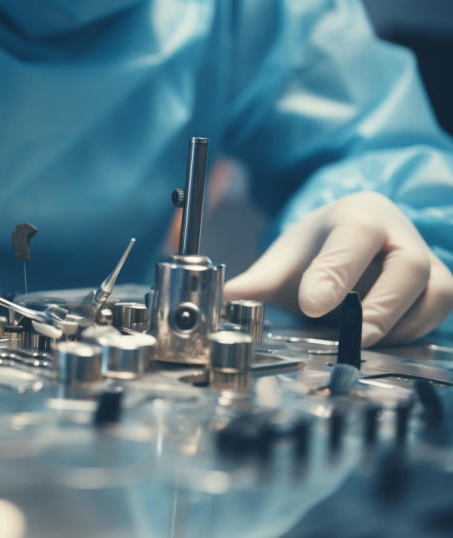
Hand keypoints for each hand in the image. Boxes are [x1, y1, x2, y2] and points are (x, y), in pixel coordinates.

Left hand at [224, 192, 452, 346]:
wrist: (349, 241)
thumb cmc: (317, 250)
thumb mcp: (282, 261)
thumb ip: (252, 285)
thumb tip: (216, 305)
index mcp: (357, 215)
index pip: (354, 238)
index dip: (336, 273)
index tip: (311, 306)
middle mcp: (399, 233)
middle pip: (409, 267)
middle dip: (379, 307)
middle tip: (349, 336)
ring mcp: (426, 259)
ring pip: (435, 292)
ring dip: (398, 323)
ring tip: (360, 338)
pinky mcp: (439, 286)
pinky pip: (438, 313)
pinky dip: (411, 332)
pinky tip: (380, 340)